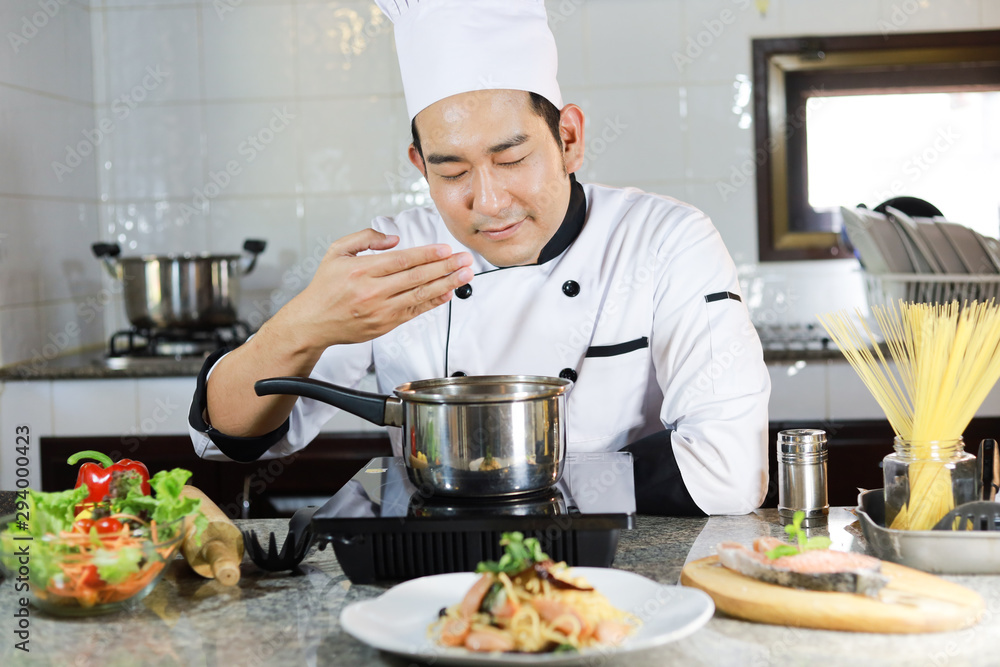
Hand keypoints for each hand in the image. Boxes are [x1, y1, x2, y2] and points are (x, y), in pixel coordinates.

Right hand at [276, 229, 473, 349]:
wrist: (313, 322)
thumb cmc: (325, 287)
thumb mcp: (337, 252)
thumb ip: (365, 238)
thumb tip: (394, 239)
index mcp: (361, 270)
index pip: (402, 260)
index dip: (427, 254)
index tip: (446, 249)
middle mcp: (372, 291)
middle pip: (416, 277)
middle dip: (445, 267)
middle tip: (464, 260)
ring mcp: (380, 310)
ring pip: (420, 295)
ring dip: (446, 284)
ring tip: (463, 275)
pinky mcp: (385, 325)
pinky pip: (415, 312)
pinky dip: (433, 302)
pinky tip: (448, 293)